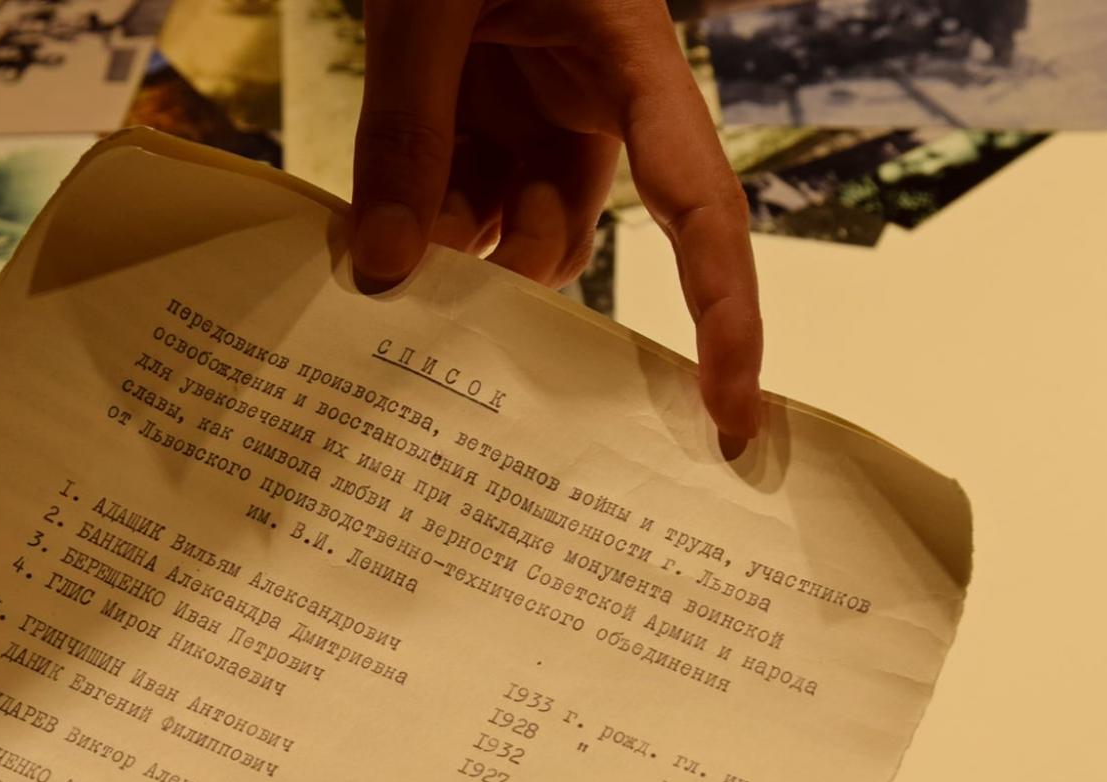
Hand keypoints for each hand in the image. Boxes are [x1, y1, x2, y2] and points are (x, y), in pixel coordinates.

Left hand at [349, 0, 762, 442]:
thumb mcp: (427, 7)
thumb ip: (407, 134)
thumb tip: (387, 270)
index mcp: (633, 62)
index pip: (704, 212)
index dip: (727, 320)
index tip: (735, 417)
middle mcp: (597, 96)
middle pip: (570, 232)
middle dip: (504, 272)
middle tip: (426, 302)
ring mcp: (534, 102)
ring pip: (504, 223)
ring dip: (445, 244)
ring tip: (381, 236)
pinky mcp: (481, 103)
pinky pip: (459, 189)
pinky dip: (415, 212)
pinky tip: (371, 216)